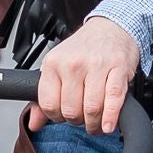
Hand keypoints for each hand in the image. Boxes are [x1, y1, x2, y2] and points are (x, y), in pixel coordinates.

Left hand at [27, 15, 141, 136]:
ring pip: (91, 109)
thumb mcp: (58, 67)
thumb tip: (34, 124)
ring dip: (94, 124)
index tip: (63, 116)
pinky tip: (108, 125)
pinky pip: (113, 100)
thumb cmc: (84, 50)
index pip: (49, 104)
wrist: (111, 27)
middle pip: (71, 110)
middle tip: (82, 118)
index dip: (56, 117)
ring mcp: (97, 66)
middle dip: (77, 121)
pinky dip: (110, 118)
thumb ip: (44, 97)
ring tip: (95, 123)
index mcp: (53, 63)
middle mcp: (73, 64)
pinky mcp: (118, 69)